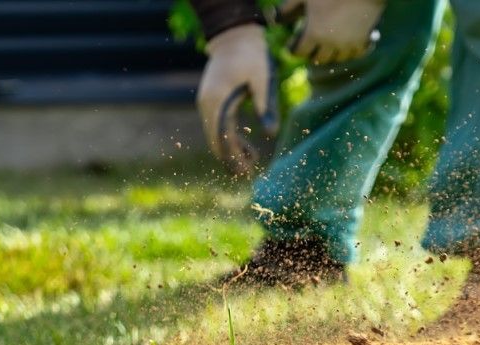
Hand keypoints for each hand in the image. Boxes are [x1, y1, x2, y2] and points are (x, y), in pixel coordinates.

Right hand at [197, 24, 278, 174]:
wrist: (234, 35)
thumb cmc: (251, 55)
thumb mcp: (263, 78)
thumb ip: (266, 105)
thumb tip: (272, 133)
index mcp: (217, 100)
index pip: (221, 136)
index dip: (232, 155)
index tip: (245, 170)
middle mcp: (207, 104)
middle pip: (215, 140)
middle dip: (230, 159)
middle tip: (246, 175)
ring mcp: (207, 103)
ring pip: (215, 136)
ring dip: (230, 151)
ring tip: (249, 164)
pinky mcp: (211, 102)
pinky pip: (218, 127)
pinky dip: (229, 139)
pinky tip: (246, 148)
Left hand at [279, 0, 384, 64]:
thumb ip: (288, 9)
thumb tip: (273, 20)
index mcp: (313, 34)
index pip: (299, 52)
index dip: (294, 48)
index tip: (292, 44)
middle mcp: (330, 45)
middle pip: (317, 59)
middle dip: (311, 52)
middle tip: (310, 44)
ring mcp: (347, 46)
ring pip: (336, 59)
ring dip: (330, 53)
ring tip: (328, 43)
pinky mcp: (363, 42)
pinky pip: (355, 55)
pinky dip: (350, 52)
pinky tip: (347, 44)